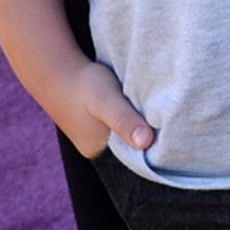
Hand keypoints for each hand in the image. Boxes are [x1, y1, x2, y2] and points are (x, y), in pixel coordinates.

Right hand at [33, 57, 152, 160]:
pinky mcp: (99, 125)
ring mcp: (97, 137)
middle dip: (149, 134)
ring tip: (150, 108)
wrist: (59, 71)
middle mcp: (98, 149)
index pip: (136, 158)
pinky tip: (136, 105)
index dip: (155, 145)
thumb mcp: (107, 101)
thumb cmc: (84, 84)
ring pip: (129, 135)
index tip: (170, 129)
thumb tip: (146, 142)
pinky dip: (132, 117)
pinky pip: (122, 126)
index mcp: (99, 151)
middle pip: (133, 147)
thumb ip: (124, 120)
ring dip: (140, 123)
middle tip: (163, 114)